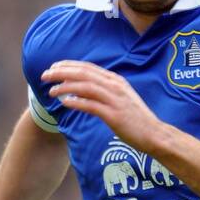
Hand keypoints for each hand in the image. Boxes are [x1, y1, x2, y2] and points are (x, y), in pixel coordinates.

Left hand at [43, 61, 162, 149]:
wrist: (154, 134)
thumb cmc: (136, 120)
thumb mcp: (121, 99)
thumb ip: (104, 92)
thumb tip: (80, 91)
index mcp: (115, 80)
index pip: (88, 67)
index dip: (68, 65)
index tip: (53, 67)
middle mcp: (114, 86)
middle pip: (83, 73)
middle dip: (61, 72)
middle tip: (45, 75)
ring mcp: (114, 100)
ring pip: (85, 87)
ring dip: (65, 87)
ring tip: (51, 91)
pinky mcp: (114, 115)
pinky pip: (90, 105)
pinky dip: (76, 102)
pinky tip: (64, 102)